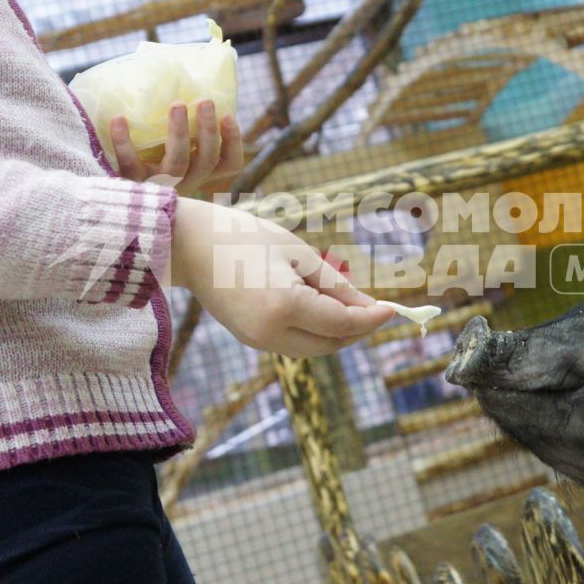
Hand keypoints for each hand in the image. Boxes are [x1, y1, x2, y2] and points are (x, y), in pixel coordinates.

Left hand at [109, 100, 242, 197]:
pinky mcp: (132, 185)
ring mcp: (160, 185)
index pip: (228, 164)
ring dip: (179, 131)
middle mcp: (185, 181)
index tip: (228, 114)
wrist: (103, 200)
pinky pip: (130, 164)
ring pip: (178, 162)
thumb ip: (177, 129)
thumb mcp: (165, 149)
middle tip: (205, 100)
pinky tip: (118, 119)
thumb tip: (178, 86)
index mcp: (196, 172)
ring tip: (177, 104)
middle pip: (206, 160)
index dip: (233, 141)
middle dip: (208, 129)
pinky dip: (123, 141)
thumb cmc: (140, 160)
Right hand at [168, 198, 394, 357]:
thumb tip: (368, 307)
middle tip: (376, 306)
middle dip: (358, 329)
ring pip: (314, 348)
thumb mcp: (298, 253)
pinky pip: (294, 343)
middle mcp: (271, 332)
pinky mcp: (250, 339)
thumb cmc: (246, 236)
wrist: (190, 244)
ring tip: (350, 304)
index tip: (393, 308)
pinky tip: (322, 308)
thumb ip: (336, 285)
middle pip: (331, 343)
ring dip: (337, 332)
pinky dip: (314, 331)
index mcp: (285, 306)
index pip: (343, 324)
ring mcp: (258, 340)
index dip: (372, 318)